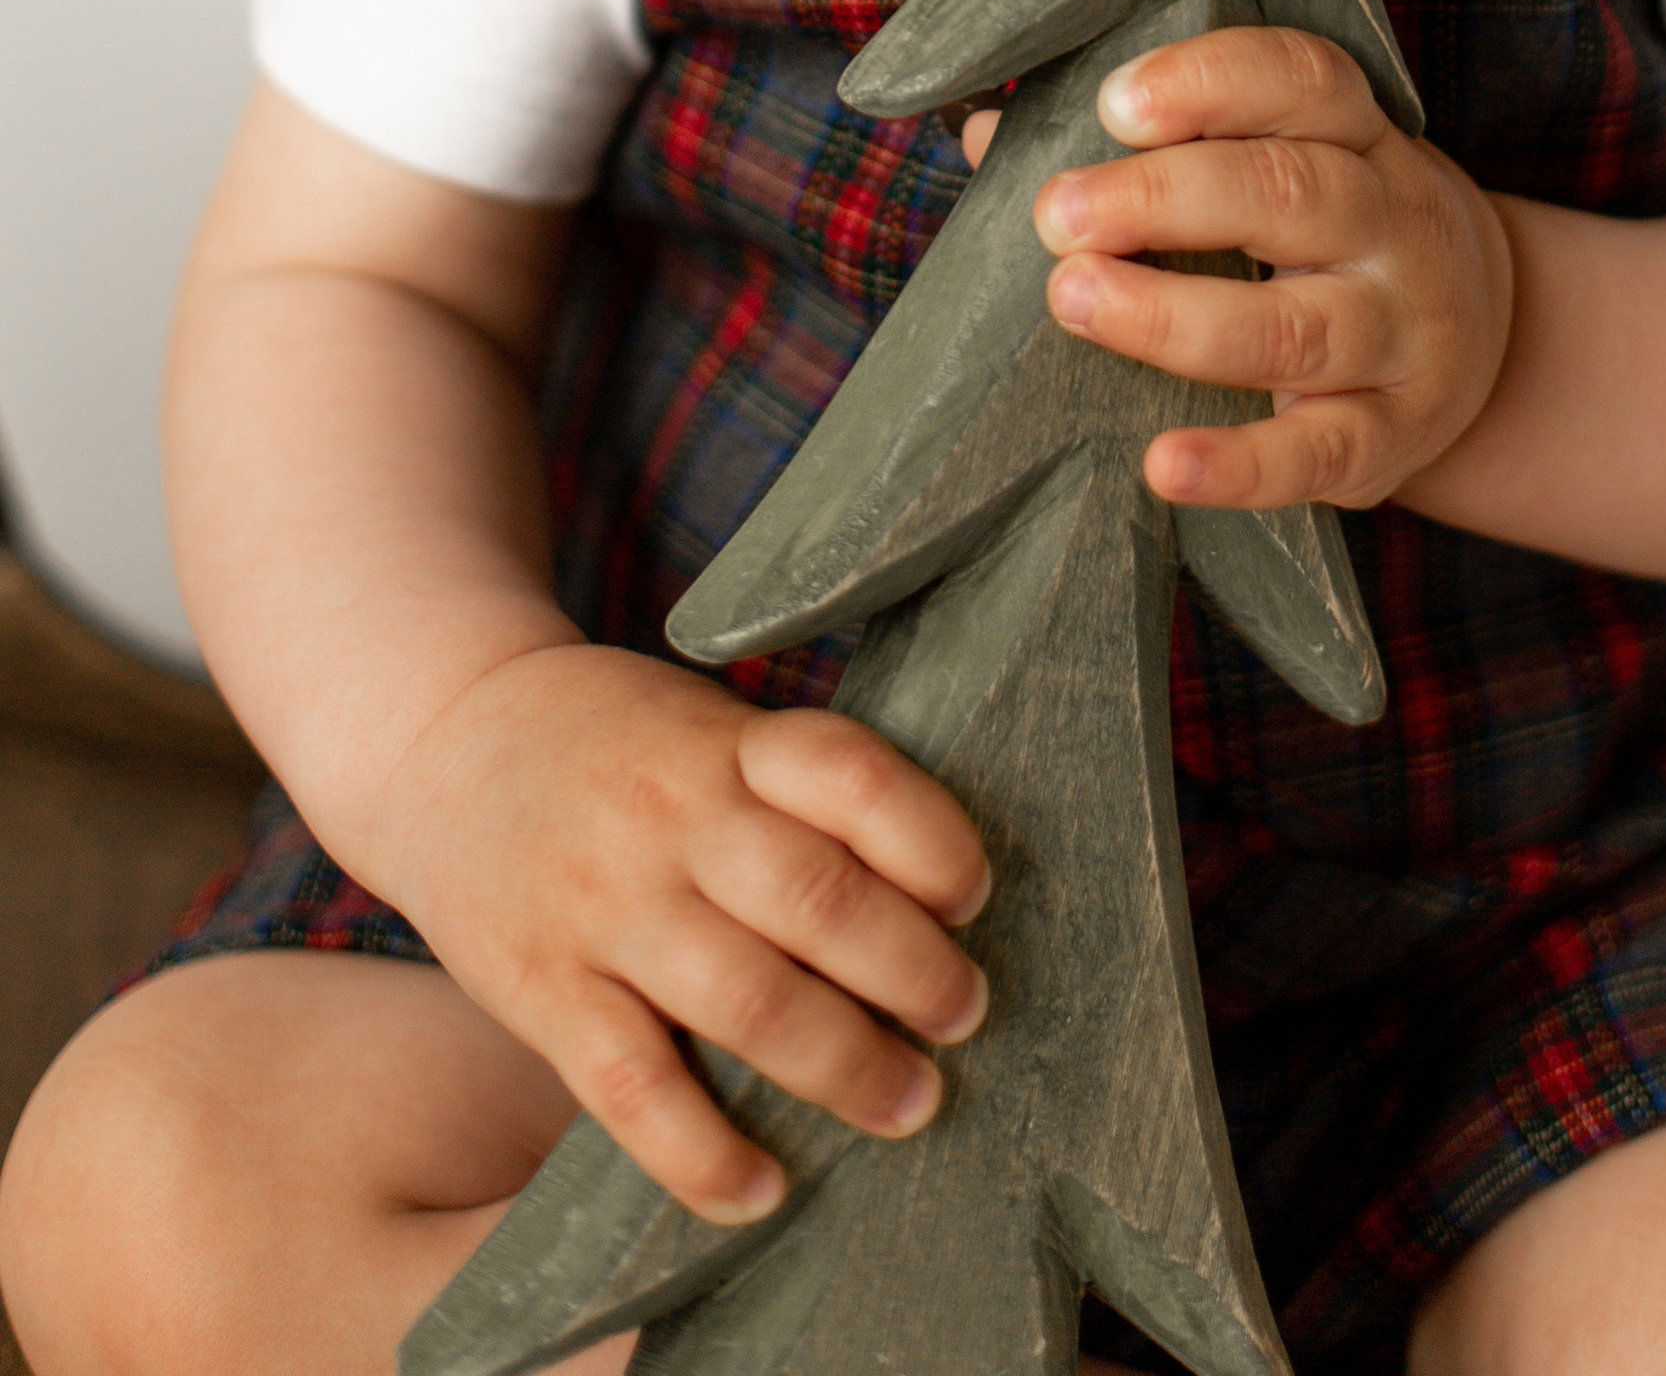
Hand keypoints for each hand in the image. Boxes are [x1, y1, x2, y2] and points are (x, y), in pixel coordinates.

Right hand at [362, 640, 989, 1221]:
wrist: (441, 739)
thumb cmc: (610, 747)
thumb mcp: (703, 729)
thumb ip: (786, 792)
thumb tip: (920, 896)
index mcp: (725, 743)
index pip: (849, 774)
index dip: (930, 837)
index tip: (974, 894)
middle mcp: (672, 817)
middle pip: (817, 896)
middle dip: (913, 971)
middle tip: (965, 1015)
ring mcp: (606, 904)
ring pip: (746, 999)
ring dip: (844, 1064)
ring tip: (908, 1102)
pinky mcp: (543, 988)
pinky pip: (631, 1085)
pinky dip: (701, 1150)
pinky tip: (760, 1188)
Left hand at [964, 31, 1512, 511]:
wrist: (1491, 344)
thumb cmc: (1331, 238)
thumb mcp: (1283, 166)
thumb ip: (1151, 145)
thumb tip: (990, 133)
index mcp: (1362, 136)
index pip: (1303, 82)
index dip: (1209, 83)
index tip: (1115, 102)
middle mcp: (1393, 224)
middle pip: (1289, 194)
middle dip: (1162, 199)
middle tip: (1057, 213)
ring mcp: (1401, 335)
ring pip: (1294, 326)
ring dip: (1174, 316)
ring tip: (1074, 300)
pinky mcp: (1390, 439)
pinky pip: (1315, 456)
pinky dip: (1240, 466)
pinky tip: (1163, 465)